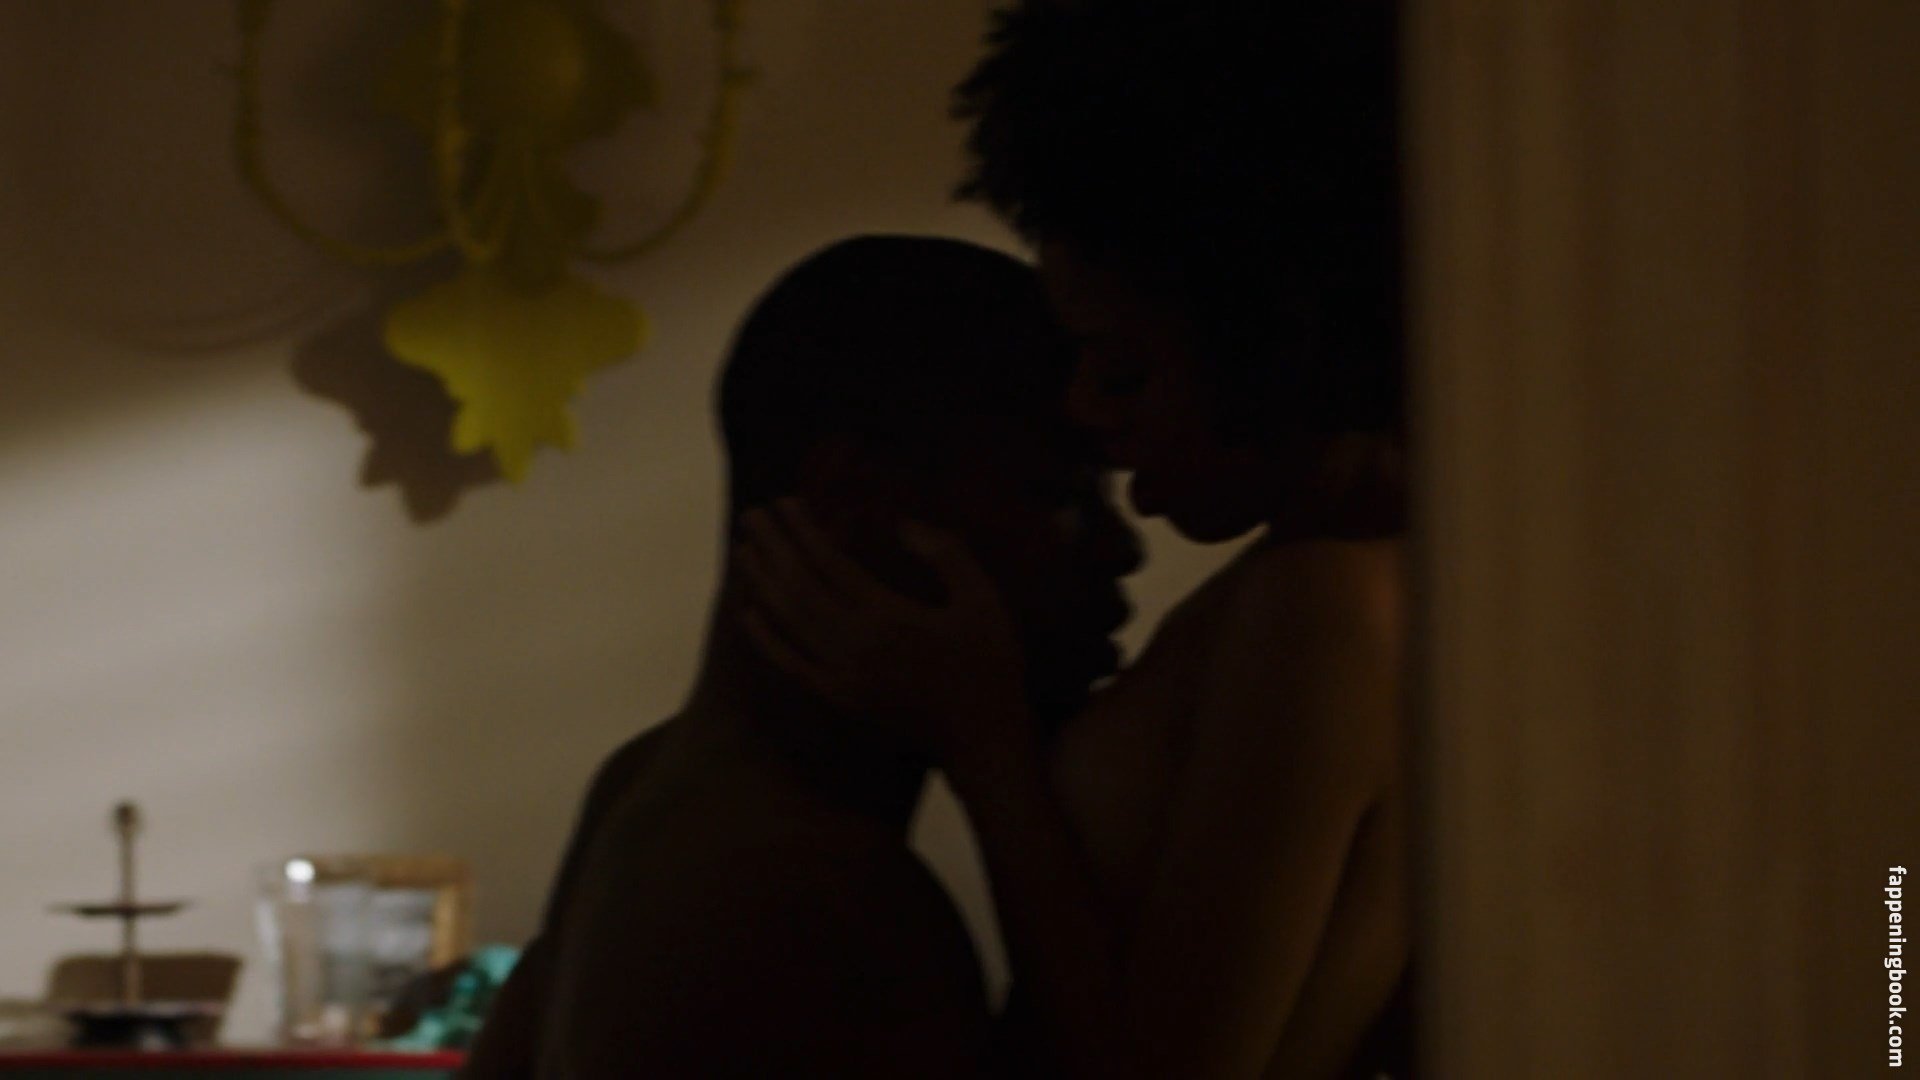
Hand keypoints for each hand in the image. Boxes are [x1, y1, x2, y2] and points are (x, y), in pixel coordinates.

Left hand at [733, 499, 1029, 763]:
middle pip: (799, 588)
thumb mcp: (983, 601)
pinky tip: (749, 614)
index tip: (785, 503)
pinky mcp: (841, 697)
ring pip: (790, 622)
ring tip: (744, 549)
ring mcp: (843, 675)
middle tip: (752, 515)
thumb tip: (905, 524)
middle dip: (773, 548)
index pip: (830, 564)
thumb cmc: (990, 665)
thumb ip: (947, 555)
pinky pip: (792, 664)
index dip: (804, 531)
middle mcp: (856, 645)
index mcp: (889, 617)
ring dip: (763, 584)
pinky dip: (767, 638)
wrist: (983, 738)